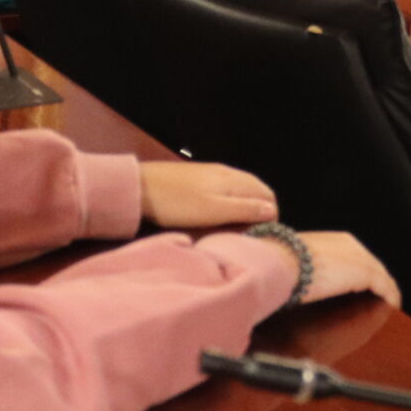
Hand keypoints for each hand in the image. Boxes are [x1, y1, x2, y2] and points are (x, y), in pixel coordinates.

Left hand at [140, 160, 277, 228]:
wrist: (139, 188)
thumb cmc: (176, 202)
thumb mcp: (212, 211)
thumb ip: (244, 209)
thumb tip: (271, 211)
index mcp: (233, 180)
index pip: (267, 195)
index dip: (270, 217)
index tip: (261, 237)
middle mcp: (227, 173)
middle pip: (256, 192)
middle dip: (259, 213)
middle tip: (250, 236)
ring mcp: (212, 174)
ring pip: (240, 191)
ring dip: (244, 209)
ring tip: (235, 231)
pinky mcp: (199, 178)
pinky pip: (225, 191)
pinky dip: (230, 204)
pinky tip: (218, 217)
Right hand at [289, 231, 400, 308]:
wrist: (281, 262)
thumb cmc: (279, 262)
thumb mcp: (294, 260)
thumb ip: (304, 265)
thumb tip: (298, 276)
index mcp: (333, 240)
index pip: (354, 256)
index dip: (361, 271)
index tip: (363, 284)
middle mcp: (349, 244)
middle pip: (370, 263)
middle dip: (376, 279)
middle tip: (381, 294)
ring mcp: (358, 256)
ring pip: (380, 274)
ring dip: (386, 288)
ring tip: (389, 301)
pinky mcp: (365, 272)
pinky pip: (385, 285)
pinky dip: (390, 295)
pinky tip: (393, 305)